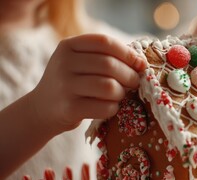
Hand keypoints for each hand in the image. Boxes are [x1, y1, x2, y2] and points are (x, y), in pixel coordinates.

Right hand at [30, 34, 145, 132]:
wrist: (42, 108)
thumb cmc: (71, 82)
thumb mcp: (80, 62)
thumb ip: (106, 57)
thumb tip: (141, 62)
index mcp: (68, 46)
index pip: (104, 42)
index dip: (128, 53)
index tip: (140, 64)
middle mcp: (63, 63)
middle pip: (109, 65)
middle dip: (130, 75)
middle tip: (135, 83)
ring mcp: (65, 86)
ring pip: (109, 87)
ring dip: (122, 93)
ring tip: (120, 95)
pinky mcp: (69, 108)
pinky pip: (105, 107)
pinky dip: (114, 108)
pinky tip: (110, 107)